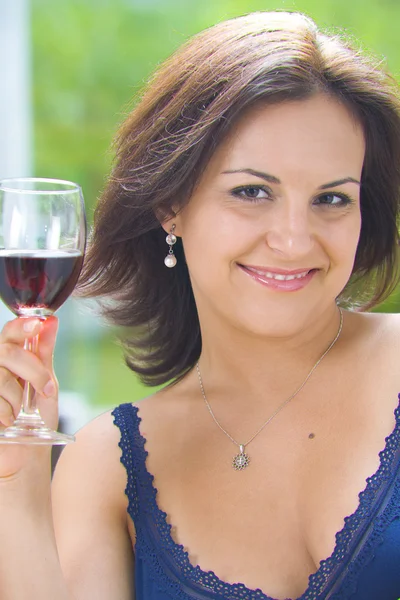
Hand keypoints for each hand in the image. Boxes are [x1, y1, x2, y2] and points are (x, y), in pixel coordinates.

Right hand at [0, 316, 58, 480]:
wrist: (27, 454)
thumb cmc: (37, 419)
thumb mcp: (47, 383)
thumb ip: (45, 353)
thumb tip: (51, 321)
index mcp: (10, 358)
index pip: (10, 331)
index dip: (21, 326)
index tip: (37, 324)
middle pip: (7, 352)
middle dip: (33, 372)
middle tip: (46, 391)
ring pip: (1, 377)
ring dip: (18, 399)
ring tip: (21, 413)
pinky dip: (6, 413)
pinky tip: (8, 421)